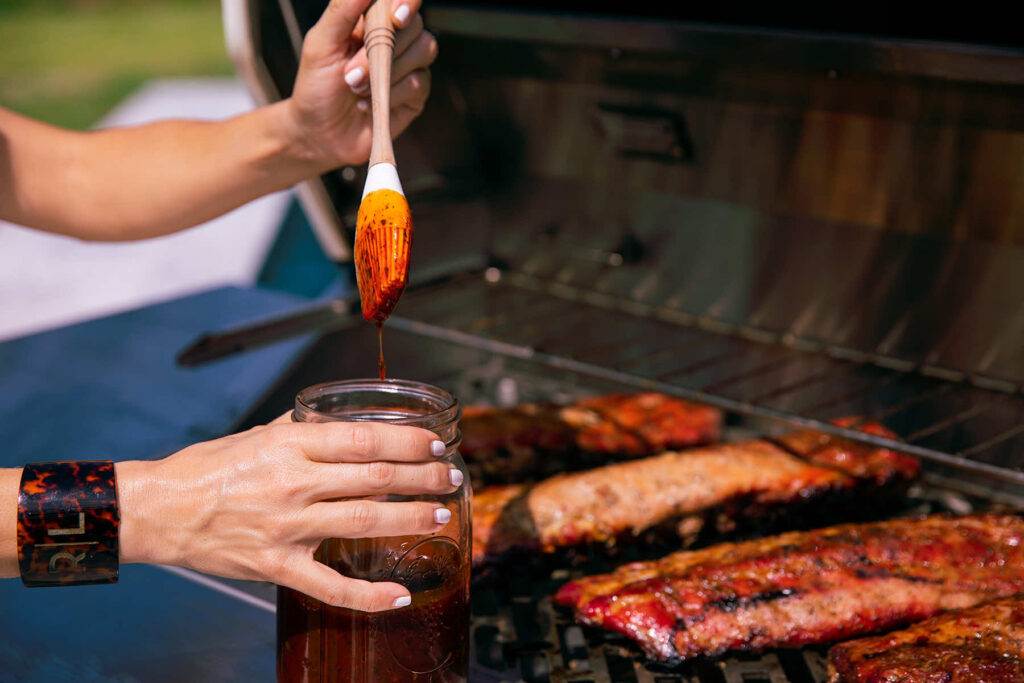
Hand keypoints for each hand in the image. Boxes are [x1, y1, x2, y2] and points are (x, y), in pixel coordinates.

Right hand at [116, 417, 461, 611]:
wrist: (158, 510)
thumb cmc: (207, 468)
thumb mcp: (256, 433)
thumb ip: (302, 428)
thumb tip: (340, 420)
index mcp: (290, 444)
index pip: (364, 439)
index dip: (408, 440)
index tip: (436, 443)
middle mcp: (293, 482)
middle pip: (374, 477)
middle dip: (422, 476)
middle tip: (451, 477)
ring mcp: (286, 526)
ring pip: (364, 520)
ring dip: (409, 519)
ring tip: (439, 517)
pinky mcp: (276, 565)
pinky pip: (329, 584)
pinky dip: (367, 594)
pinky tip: (399, 594)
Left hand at [285, 0, 437, 168]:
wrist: (319, 133)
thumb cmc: (316, 86)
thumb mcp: (321, 43)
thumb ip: (342, 10)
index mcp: (372, 20)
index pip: (401, 1)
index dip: (405, 2)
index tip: (396, 16)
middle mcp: (396, 40)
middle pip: (415, 25)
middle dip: (383, 48)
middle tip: (350, 74)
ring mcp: (409, 67)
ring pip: (423, 51)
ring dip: (386, 73)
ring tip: (355, 89)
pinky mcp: (415, 95)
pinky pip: (418, 83)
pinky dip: (392, 94)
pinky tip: (369, 104)